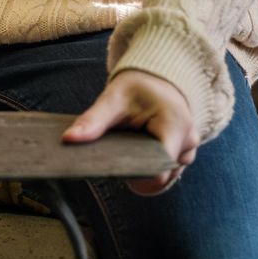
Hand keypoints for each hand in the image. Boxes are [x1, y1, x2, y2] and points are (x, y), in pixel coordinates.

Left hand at [61, 69, 198, 194]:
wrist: (156, 80)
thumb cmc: (138, 86)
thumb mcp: (113, 98)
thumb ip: (93, 121)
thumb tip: (69, 139)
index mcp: (175, 125)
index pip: (158, 169)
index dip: (134, 172)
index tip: (115, 161)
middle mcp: (188, 141)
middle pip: (160, 177)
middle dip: (136, 170)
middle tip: (118, 149)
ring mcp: (189, 150)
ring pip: (164, 178)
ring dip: (143, 169)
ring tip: (129, 146)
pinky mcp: (183, 156)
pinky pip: (165, 173)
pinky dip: (149, 167)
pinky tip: (137, 153)